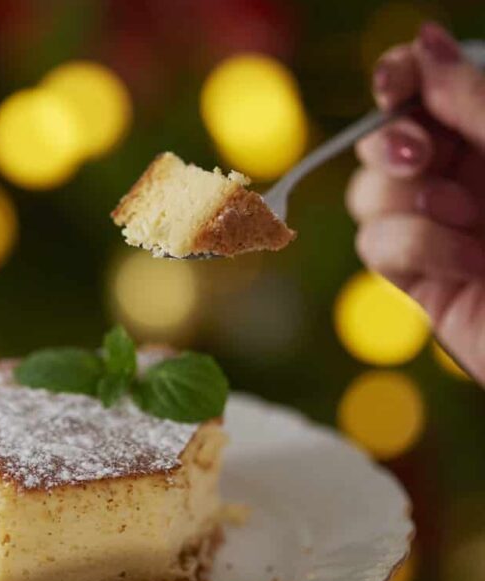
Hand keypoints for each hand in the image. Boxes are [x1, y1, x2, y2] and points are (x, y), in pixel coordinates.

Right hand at [346, 22, 484, 384]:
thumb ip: (477, 100)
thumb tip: (424, 40)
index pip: (424, 91)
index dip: (397, 78)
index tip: (392, 82)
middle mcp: (460, 178)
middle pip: (379, 143)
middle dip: (389, 144)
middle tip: (418, 155)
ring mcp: (434, 228)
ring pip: (366, 195)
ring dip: (408, 202)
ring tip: (468, 221)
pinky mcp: (416, 279)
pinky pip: (376, 245)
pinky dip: (415, 247)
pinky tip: (468, 263)